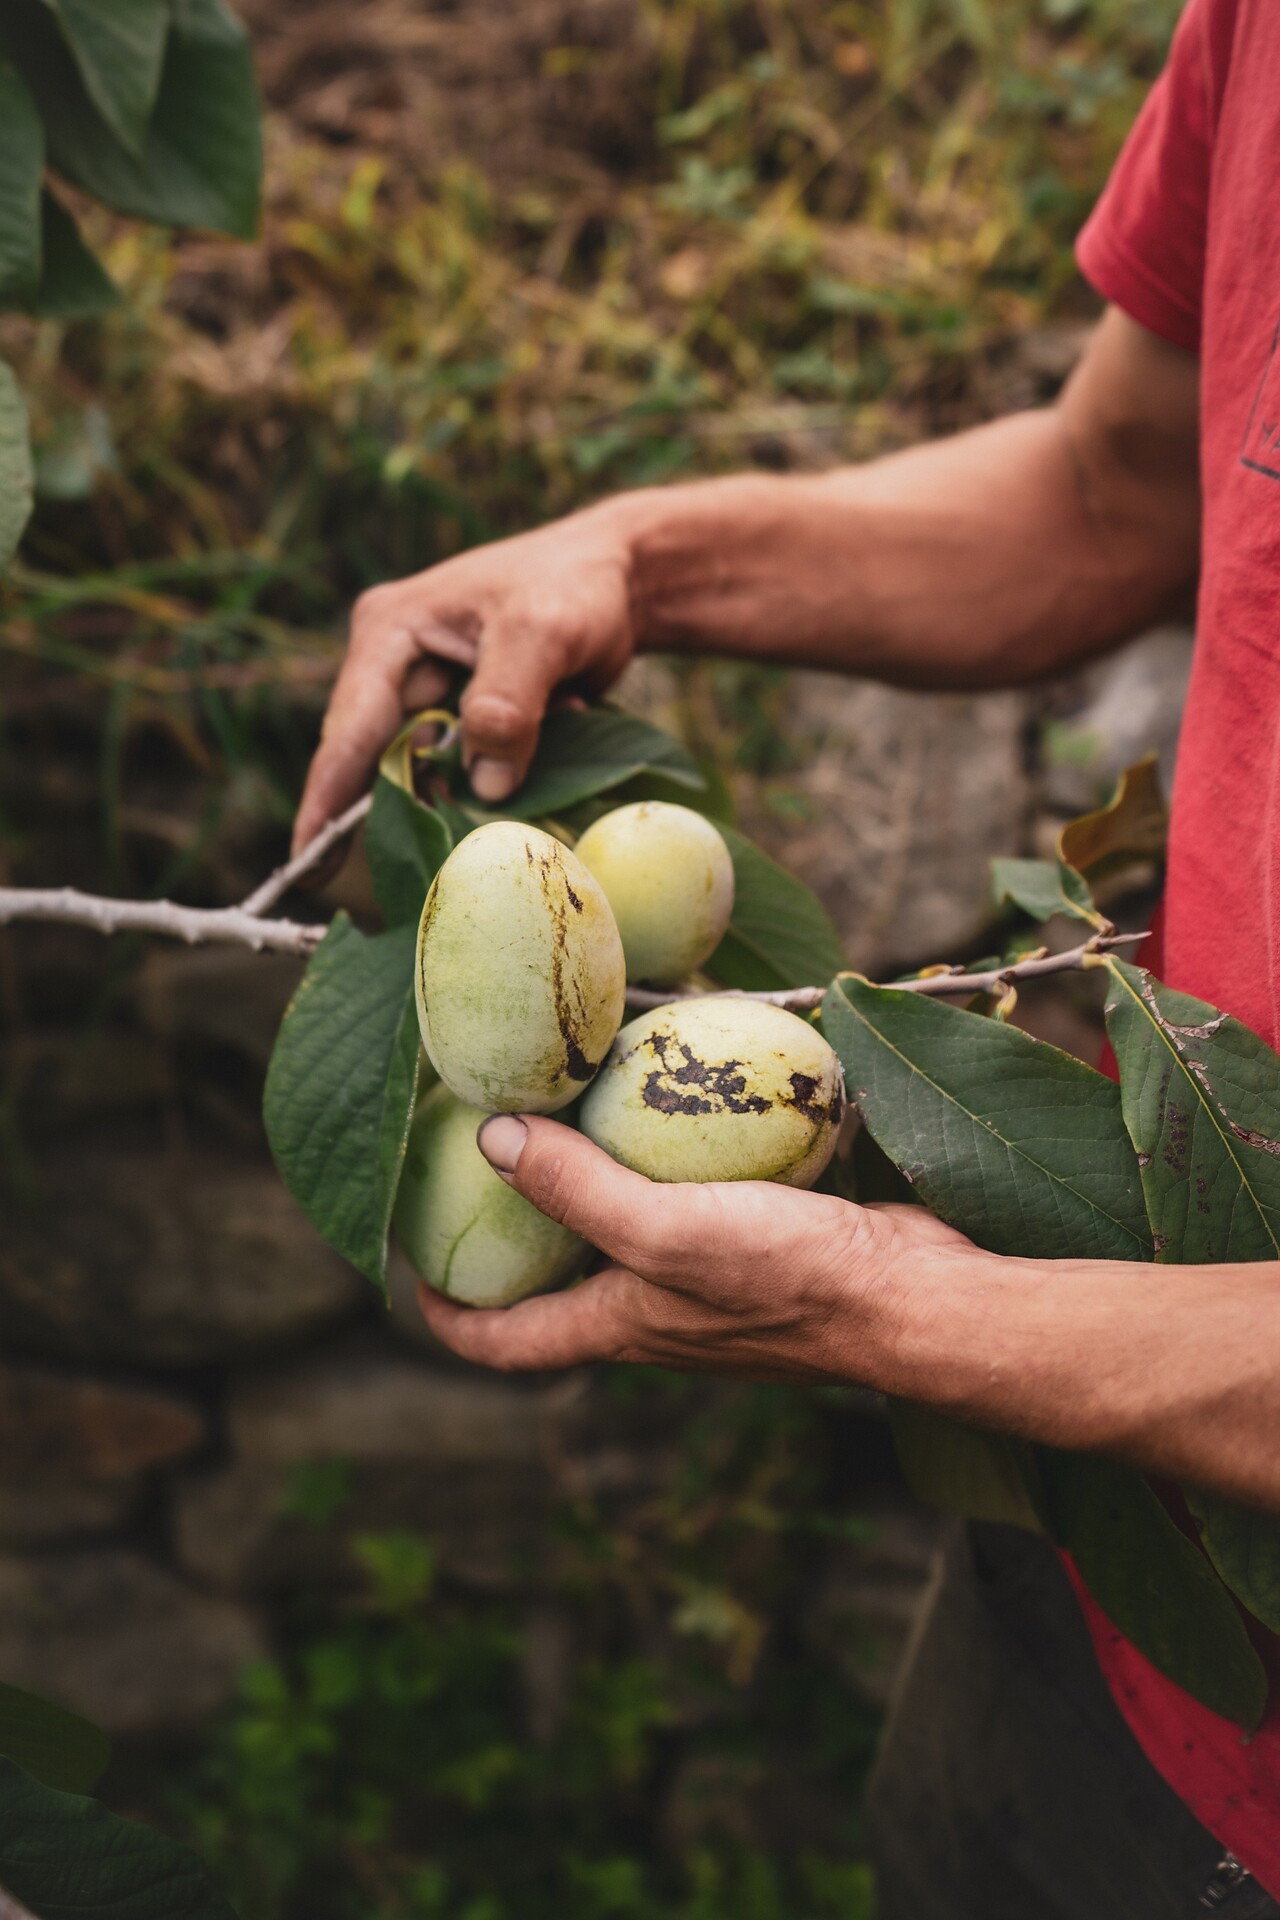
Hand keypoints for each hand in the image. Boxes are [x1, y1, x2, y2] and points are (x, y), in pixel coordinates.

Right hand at [293, 506, 636, 853]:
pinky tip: (532, 763)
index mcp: (390, 630)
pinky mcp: (464, 712)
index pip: (351, 729)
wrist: (623, 576)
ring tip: (471, 820)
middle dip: (393, 810)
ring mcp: (429, 689)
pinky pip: (462, 765)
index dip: (329, 800)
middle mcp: (395, 662)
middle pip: (377, 757)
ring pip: (423, 768)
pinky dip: (491, 776)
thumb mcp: (542, 634)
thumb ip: (506, 705)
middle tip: (389, 874)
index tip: (307, 864)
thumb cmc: (576, 586)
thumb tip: (483, 785)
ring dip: (457, 791)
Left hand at [416, 1113, 972, 1380]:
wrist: (914, 1298)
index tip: (409, 1272)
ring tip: (569, 1110)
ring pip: (627, 1237)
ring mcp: (710, 1281)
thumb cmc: (787, 1279)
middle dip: (514, 1235)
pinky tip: (672, 1100)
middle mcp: (655, 1313)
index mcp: (618, 1327)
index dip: (447, 1317)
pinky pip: (693, 1199)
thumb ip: (577, 1191)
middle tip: (481, 1157)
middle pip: (559, 1286)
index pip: (505, 1344)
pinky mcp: (761, 1241)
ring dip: (593, 1187)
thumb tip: (490, 1139)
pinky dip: (668, 1159)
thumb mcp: (665, 1231)